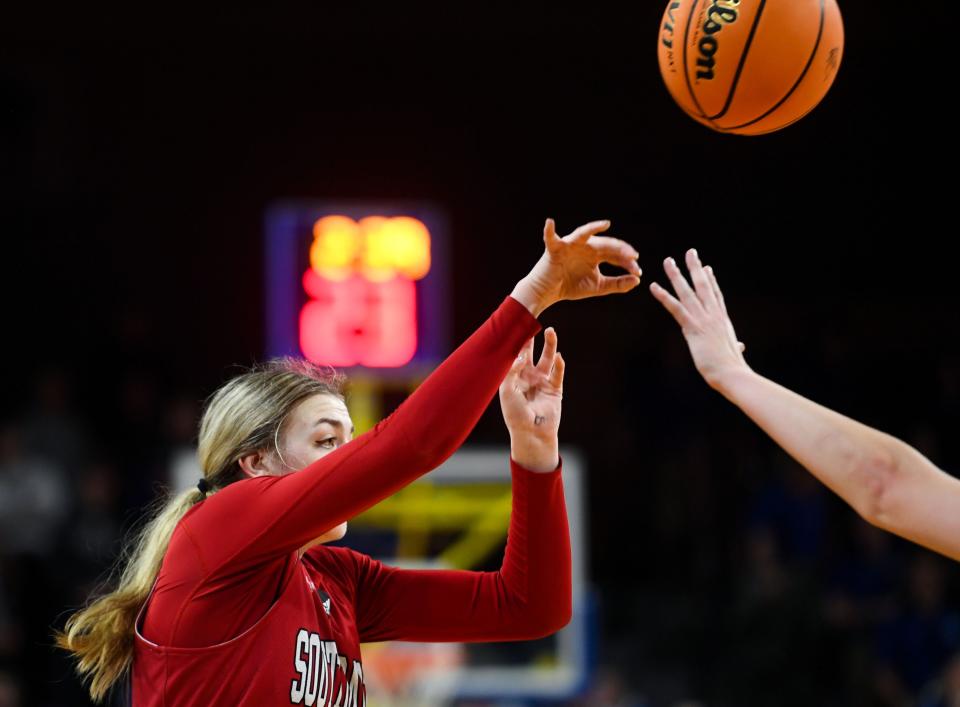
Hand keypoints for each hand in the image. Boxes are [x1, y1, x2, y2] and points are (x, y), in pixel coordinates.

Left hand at [499, 328, 564, 471]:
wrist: (531, 433)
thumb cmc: (515, 414)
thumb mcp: (507, 391)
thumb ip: (511, 371)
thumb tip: (520, 355)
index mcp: (513, 378)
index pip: (514, 356)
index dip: (515, 343)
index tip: (515, 326)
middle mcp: (528, 377)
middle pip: (530, 353)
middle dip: (531, 339)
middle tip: (532, 322)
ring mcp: (542, 382)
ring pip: (547, 359)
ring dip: (550, 346)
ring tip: (551, 331)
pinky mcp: (554, 389)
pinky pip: (558, 373)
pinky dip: (559, 364)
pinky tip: (560, 356)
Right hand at [511, 219, 640, 316]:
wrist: (549, 292)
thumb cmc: (571, 286)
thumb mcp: (598, 286)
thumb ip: (617, 284)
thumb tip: (637, 280)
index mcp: (595, 254)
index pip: (615, 254)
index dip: (627, 262)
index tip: (638, 272)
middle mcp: (585, 246)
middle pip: (605, 244)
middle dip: (619, 249)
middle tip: (632, 256)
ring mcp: (570, 245)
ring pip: (584, 234)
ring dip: (594, 228)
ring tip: (605, 224)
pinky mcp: (555, 248)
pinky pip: (550, 237)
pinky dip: (549, 229)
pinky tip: (550, 222)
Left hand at [649, 248, 749, 390]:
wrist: (732, 373)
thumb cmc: (732, 367)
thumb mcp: (734, 353)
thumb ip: (735, 347)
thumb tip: (740, 347)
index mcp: (722, 320)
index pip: (715, 295)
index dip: (710, 280)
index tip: (707, 267)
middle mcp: (714, 314)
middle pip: (703, 285)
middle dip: (695, 267)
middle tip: (690, 252)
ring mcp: (703, 319)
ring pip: (688, 291)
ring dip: (676, 275)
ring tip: (668, 261)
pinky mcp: (692, 327)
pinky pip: (675, 307)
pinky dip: (664, 296)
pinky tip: (654, 286)